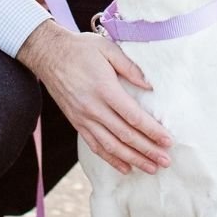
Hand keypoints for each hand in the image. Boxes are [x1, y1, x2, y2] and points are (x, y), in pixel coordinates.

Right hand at [17, 22, 172, 175]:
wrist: (47, 54)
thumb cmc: (80, 48)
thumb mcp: (107, 48)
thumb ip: (130, 66)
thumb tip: (150, 86)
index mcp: (104, 89)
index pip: (133, 116)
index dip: (152, 131)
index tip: (168, 140)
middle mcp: (93, 108)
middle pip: (125, 136)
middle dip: (148, 150)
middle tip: (166, 161)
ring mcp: (83, 118)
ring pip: (111, 146)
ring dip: (133, 160)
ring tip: (151, 168)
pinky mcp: (77, 123)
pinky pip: (95, 146)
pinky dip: (111, 159)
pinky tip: (126, 168)